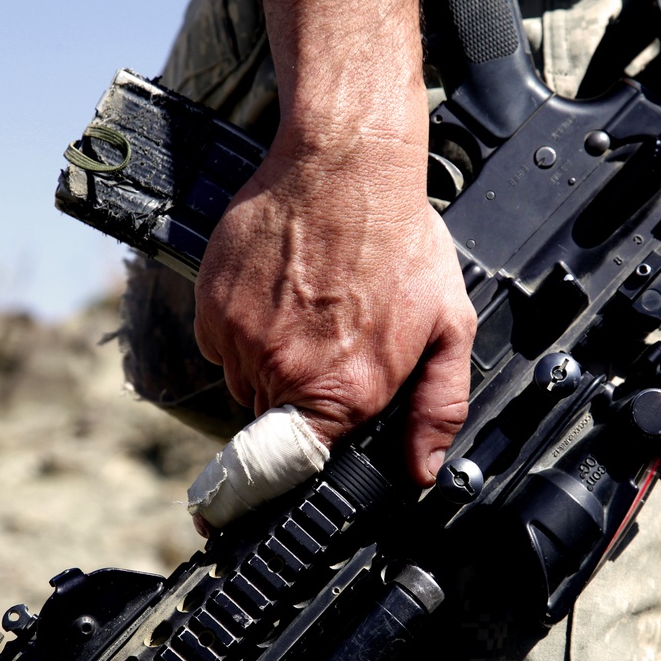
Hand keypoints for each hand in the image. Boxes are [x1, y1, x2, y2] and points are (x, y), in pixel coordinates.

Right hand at [193, 129, 476, 491]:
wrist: (343, 164)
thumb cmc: (398, 239)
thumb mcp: (448, 325)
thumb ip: (438, 407)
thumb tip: (423, 471)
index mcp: (345, 391)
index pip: (295, 471)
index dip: (285, 484)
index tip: (265, 496)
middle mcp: (284, 374)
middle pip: (275, 425)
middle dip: (300, 403)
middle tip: (329, 350)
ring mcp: (241, 342)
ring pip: (246, 385)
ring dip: (272, 366)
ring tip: (308, 314)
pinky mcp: (211, 309)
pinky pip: (221, 347)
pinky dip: (245, 333)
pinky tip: (280, 297)